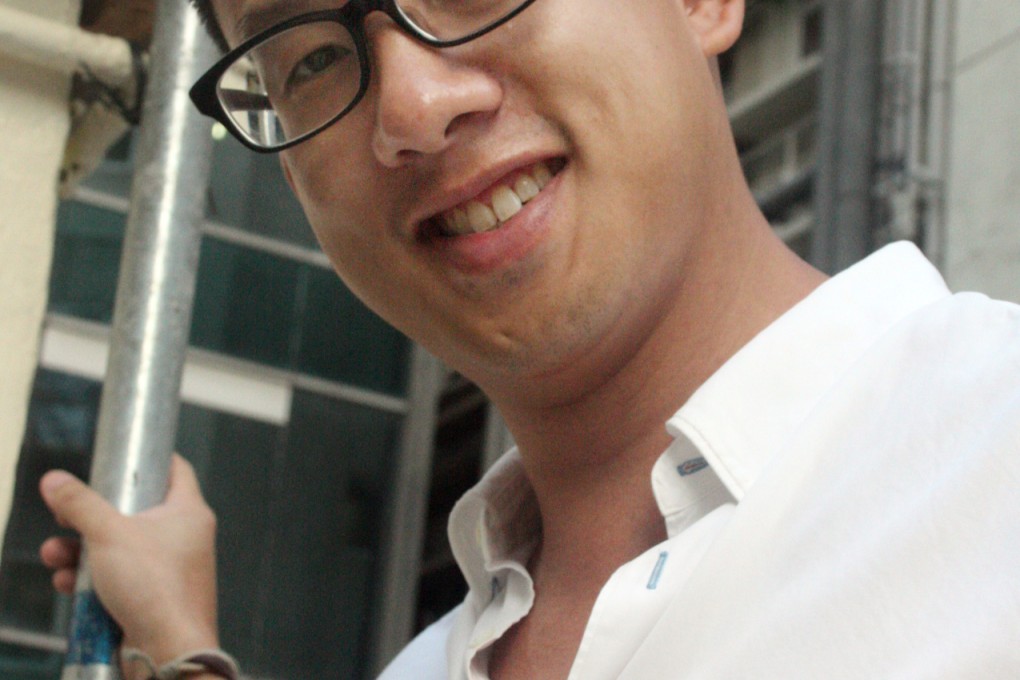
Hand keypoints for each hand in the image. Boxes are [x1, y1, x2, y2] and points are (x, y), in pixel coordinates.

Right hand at [39, 455, 219, 669]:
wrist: (167, 650)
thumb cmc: (152, 584)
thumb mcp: (108, 534)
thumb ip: (80, 505)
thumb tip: (54, 480)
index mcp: (188, 511)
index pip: (175, 469)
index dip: (149, 458)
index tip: (121, 454)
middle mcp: (184, 537)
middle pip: (135, 511)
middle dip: (92, 515)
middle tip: (64, 515)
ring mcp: (170, 568)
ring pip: (120, 547)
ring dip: (83, 550)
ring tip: (55, 554)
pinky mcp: (154, 596)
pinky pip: (120, 578)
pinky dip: (93, 578)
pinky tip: (67, 582)